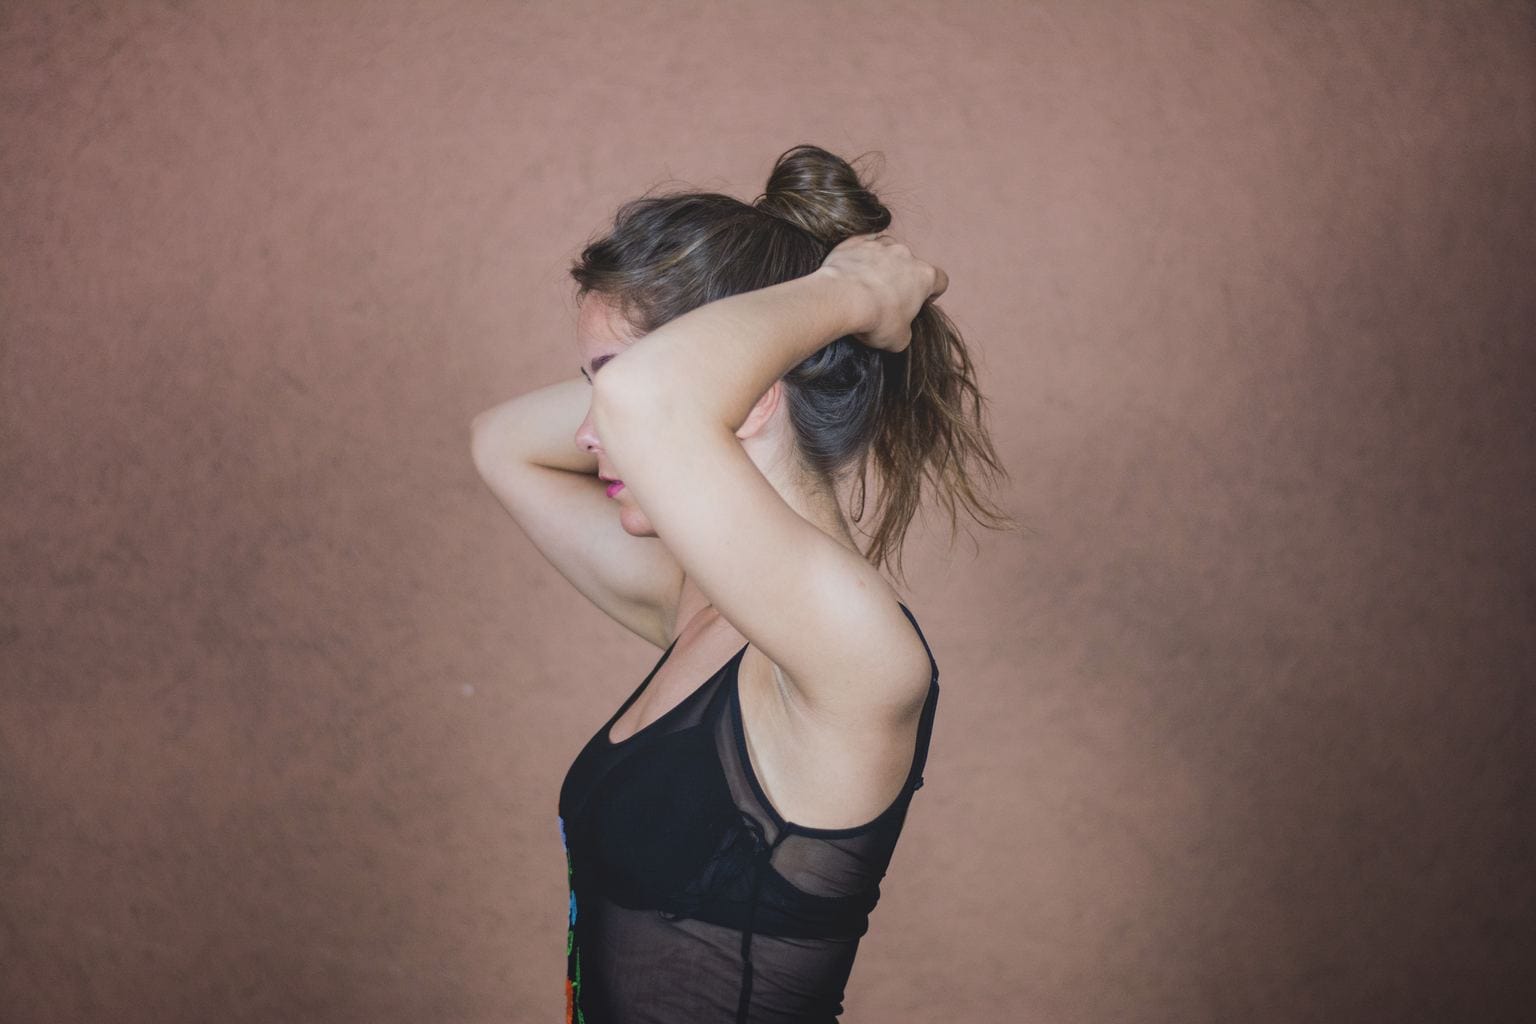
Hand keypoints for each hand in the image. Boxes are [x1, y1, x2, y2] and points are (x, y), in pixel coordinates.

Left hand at [817, 232, 948, 352]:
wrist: (841, 299)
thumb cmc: (875, 319)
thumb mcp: (899, 339)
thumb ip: (906, 331)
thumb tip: (899, 331)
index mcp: (924, 276)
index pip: (940, 281)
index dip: (932, 293)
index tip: (920, 303)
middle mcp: (906, 255)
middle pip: (911, 265)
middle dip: (902, 279)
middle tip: (887, 300)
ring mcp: (880, 245)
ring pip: (887, 251)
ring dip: (881, 265)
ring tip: (866, 285)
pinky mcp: (856, 242)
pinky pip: (862, 245)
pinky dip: (859, 256)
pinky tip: (850, 272)